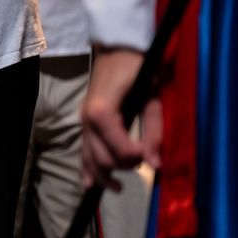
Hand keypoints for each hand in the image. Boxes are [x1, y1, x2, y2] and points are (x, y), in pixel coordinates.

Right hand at [80, 47, 162, 188]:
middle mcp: (87, 120)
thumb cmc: (138, 67)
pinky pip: (82, 151)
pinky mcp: (84, 123)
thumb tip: (155, 163)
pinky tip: (91, 185)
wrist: (117, 48)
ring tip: (118, 189)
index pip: (116, 147)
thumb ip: (153, 130)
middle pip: (101, 157)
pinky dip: (86, 169)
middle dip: (123, 166)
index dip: (134, 157)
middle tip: (143, 163)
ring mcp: (83, 122)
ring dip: (102, 175)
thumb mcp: (152, 96)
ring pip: (88, 158)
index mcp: (102, 111)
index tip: (150, 157)